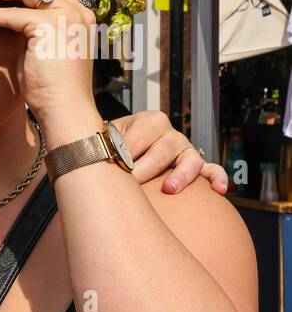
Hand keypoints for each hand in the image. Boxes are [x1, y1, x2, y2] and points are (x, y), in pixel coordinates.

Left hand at [110, 109, 228, 194]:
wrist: (122, 154)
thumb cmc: (112, 148)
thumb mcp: (106, 140)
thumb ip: (105, 145)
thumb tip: (93, 157)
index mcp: (147, 121)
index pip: (136, 140)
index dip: (122, 157)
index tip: (110, 169)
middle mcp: (169, 133)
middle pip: (160, 152)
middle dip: (143, 170)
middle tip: (129, 185)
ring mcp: (185, 149)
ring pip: (189, 160)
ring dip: (180, 175)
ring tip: (169, 189)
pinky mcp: (197, 165)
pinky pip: (211, 169)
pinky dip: (217, 178)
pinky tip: (219, 190)